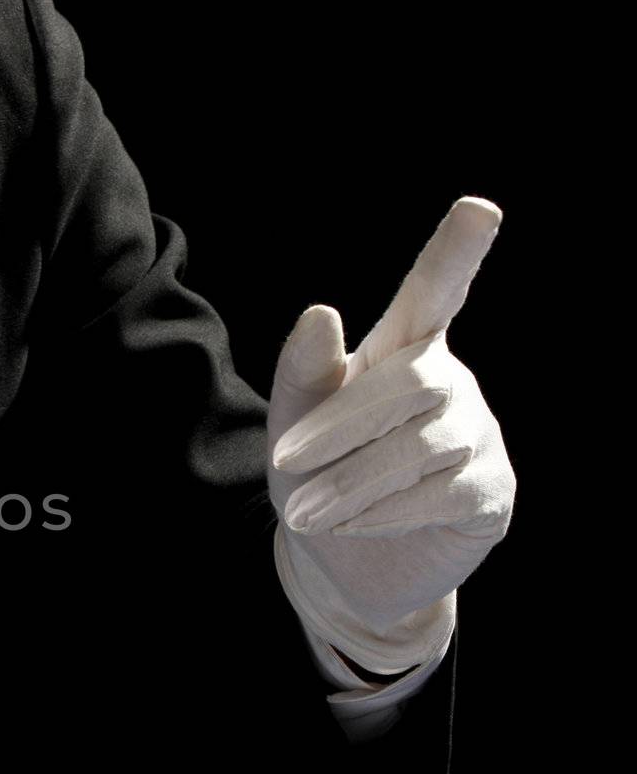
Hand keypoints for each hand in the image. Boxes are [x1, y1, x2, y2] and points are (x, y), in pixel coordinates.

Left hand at [267, 197, 515, 673]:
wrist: (337, 564)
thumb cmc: (315, 475)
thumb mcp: (292, 424)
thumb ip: (302, 372)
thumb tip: (322, 311)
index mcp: (401, 351)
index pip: (434, 293)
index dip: (455, 253)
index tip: (477, 209)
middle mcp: (449, 383)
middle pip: (412, 381)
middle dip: (342, 424)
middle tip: (283, 463)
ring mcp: (478, 436)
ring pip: (423, 444)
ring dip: (352, 480)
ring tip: (304, 511)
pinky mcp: (491, 492)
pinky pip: (443, 492)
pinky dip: (385, 510)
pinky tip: (352, 524)